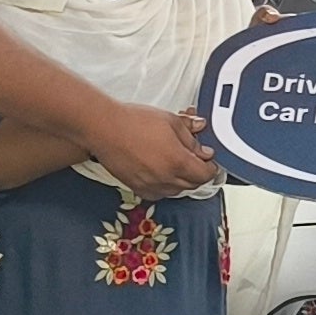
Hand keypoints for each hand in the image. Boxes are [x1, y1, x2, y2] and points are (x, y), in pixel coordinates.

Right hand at [92, 105, 217, 199]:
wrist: (104, 129)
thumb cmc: (133, 122)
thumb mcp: (170, 121)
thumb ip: (190, 134)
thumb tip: (202, 142)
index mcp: (178, 162)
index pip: (206, 174)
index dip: (211, 166)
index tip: (209, 159)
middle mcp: (166, 178)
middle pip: (193, 184)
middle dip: (198, 172)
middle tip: (195, 157)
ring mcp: (152, 186)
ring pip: (177, 190)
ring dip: (182, 180)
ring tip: (177, 162)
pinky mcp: (138, 189)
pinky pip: (160, 193)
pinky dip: (166, 186)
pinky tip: (161, 172)